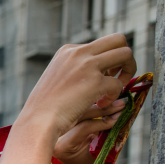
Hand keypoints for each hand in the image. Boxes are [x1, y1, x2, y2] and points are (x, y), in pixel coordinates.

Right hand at [19, 34, 135, 140]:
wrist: (36, 123)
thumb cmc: (44, 108)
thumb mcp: (57, 78)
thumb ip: (75, 69)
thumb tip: (96, 70)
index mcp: (68, 50)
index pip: (101, 44)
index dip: (109, 59)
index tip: (106, 75)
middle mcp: (78, 52)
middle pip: (118, 40)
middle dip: (125, 58)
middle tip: (119, 76)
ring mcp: (87, 66)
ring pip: (126, 54)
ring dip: (128, 71)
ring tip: (116, 89)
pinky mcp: (95, 82)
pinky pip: (117, 84)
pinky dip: (113, 96)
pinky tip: (100, 105)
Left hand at [54, 97, 127, 163]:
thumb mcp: (98, 154)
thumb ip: (105, 137)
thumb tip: (118, 116)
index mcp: (62, 146)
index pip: (84, 127)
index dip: (103, 121)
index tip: (119, 116)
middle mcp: (55, 135)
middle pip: (81, 114)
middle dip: (103, 108)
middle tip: (122, 103)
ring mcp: (56, 127)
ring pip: (80, 109)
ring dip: (99, 104)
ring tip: (116, 101)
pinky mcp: (59, 120)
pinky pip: (78, 110)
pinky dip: (93, 105)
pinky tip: (106, 100)